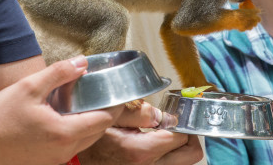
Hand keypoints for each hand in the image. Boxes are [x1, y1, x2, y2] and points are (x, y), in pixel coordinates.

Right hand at [0, 56, 123, 164]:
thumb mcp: (29, 87)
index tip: (117, 91)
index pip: (104, 120)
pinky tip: (65, 118)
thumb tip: (82, 63)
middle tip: (104, 95)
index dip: (114, 105)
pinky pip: (71, 146)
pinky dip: (76, 133)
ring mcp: (56, 159)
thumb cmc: (0, 118)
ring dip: (91, 124)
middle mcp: (64, 150)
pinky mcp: (46, 162)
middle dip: (105, 114)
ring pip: (85, 141)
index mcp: (64, 133)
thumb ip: (59, 73)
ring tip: (86, 104)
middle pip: (98, 133)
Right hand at [78, 102, 203, 164]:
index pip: (181, 136)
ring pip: (184, 162)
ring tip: (165, 136)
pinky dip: (170, 156)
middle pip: (191, 154)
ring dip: (179, 148)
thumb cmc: (94, 142)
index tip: (173, 116)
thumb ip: (139, 112)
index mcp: (142, 151)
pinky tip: (157, 146)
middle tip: (177, 126)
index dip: (180, 122)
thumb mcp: (111, 120)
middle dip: (188, 137)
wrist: (81, 163)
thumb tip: (165, 114)